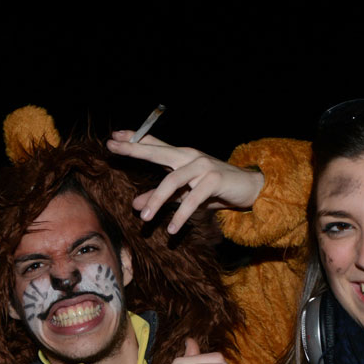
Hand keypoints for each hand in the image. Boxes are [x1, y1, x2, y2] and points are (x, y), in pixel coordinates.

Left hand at [106, 132, 263, 233]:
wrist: (250, 188)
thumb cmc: (214, 188)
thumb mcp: (183, 193)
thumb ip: (159, 196)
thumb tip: (134, 205)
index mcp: (181, 156)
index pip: (154, 144)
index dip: (134, 138)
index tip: (114, 135)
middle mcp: (189, 156)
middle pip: (157, 151)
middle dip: (134, 148)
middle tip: (113, 147)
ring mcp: (202, 166)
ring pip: (172, 180)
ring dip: (157, 200)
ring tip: (145, 219)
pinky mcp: (214, 180)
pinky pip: (193, 198)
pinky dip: (181, 214)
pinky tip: (172, 228)